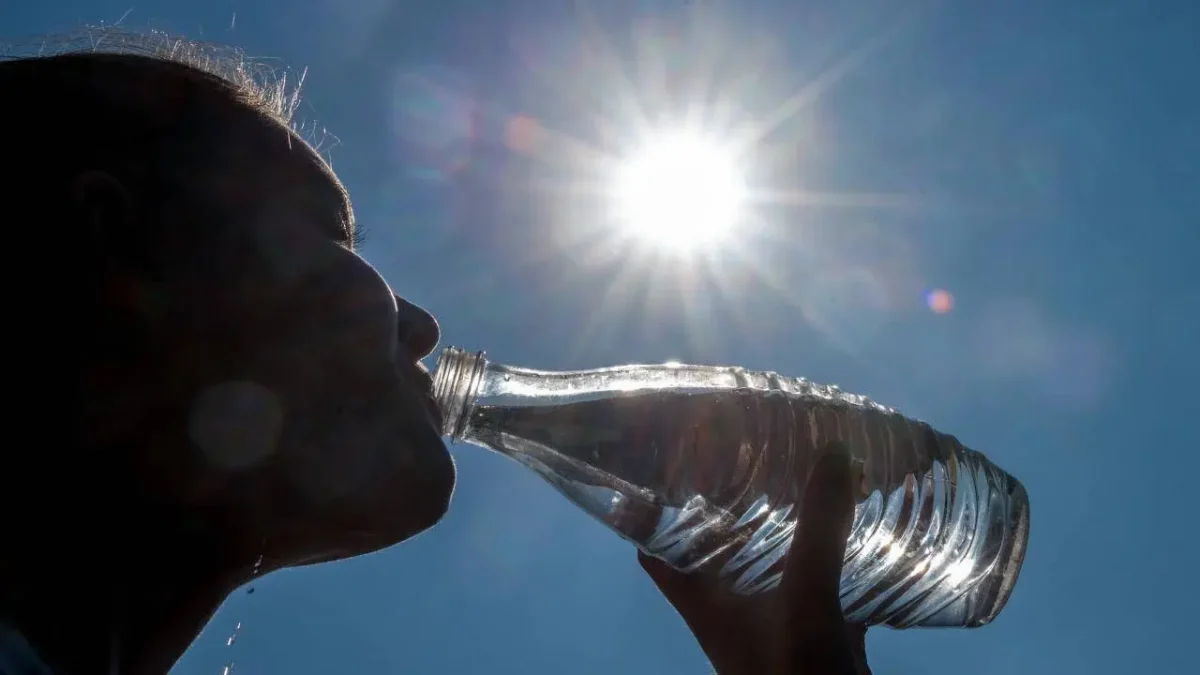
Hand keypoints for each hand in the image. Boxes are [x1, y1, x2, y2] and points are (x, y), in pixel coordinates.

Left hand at [640, 443, 870, 673]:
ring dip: (783, 524)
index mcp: (704, 601)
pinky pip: (820, 583)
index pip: (654, 547)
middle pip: (713, 545)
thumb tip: (835, 452)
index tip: (654, 458)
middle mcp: (731, 607)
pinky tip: (860, 523)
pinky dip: (834, 555)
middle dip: (725, 500)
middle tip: (740, 445)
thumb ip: (818, 532)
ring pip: (769, 561)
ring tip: (799, 467)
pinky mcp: (816, 635)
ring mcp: (774, 621)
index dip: (644, 507)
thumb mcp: (806, 602)